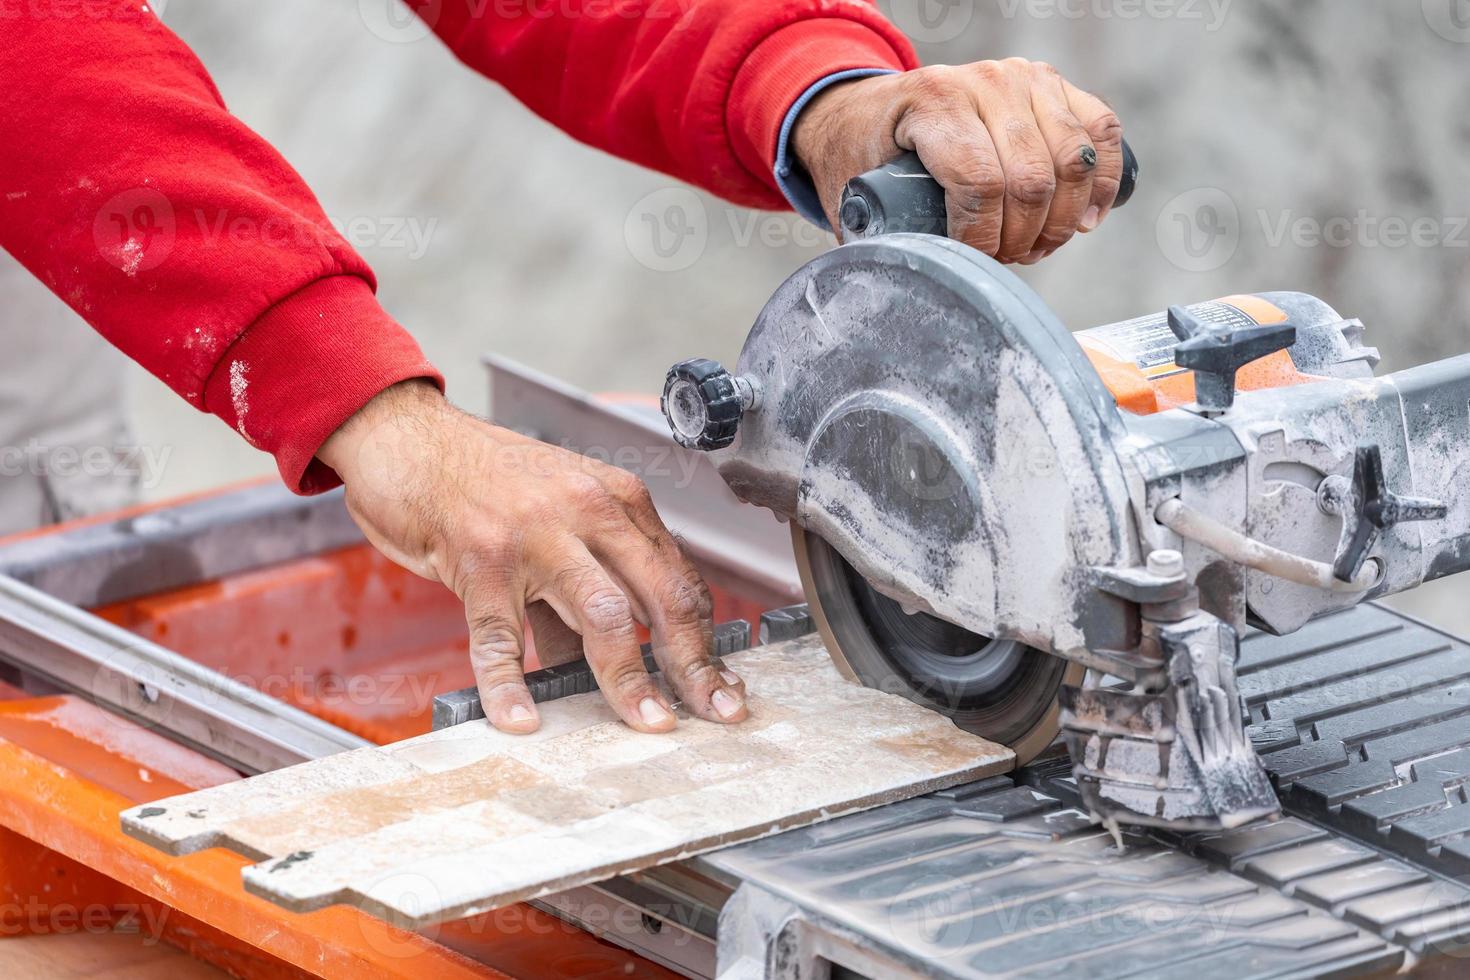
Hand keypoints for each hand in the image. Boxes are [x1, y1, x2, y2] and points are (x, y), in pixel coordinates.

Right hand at [318, 380, 747, 733]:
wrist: (410, 438)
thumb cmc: (486, 481)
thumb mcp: (555, 523)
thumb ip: (586, 588)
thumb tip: (607, 666)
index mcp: (617, 501)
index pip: (679, 580)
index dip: (706, 639)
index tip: (721, 684)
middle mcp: (588, 511)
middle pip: (660, 598)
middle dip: (692, 663)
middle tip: (716, 713)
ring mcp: (536, 534)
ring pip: (601, 616)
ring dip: (627, 678)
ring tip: (646, 722)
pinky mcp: (480, 557)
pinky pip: (501, 635)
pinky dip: (510, 685)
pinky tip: (520, 720)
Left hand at [791, 59, 1123, 263]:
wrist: (874, 109)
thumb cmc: (866, 154)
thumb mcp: (855, 190)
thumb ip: (876, 236)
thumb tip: (905, 291)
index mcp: (932, 102)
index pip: (979, 181)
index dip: (982, 238)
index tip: (974, 263)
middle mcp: (984, 82)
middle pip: (1031, 178)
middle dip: (1021, 238)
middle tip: (1005, 261)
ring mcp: (1025, 79)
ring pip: (1072, 161)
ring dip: (1060, 221)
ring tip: (1035, 247)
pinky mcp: (1055, 85)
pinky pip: (1101, 133)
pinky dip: (1103, 184)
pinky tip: (1084, 220)